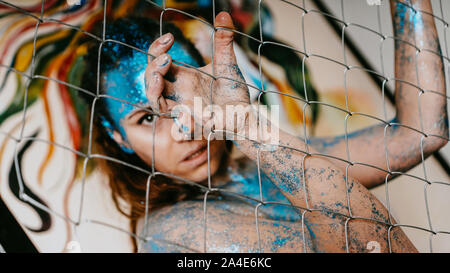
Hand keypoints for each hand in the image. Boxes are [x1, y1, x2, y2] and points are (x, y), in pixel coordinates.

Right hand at [144, 12, 249, 136]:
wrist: (246, 113)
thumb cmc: (233, 91)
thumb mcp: (227, 63)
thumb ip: (223, 40)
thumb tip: (223, 15)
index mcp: (183, 77)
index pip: (158, 62)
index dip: (157, 49)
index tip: (169, 37)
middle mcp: (179, 92)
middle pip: (152, 80)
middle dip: (152, 67)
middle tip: (166, 56)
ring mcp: (184, 108)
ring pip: (156, 101)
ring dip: (153, 88)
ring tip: (160, 74)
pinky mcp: (193, 123)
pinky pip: (176, 122)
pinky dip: (173, 113)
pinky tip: (175, 102)